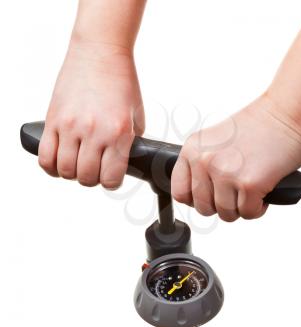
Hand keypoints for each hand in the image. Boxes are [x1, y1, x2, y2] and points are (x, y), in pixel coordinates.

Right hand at [38, 38, 144, 188]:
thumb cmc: (121, 81)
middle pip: (86, 178)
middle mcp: (94, 132)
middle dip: (92, 179)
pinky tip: (59, 160)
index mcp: (119, 132)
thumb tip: (123, 162)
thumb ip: (131, 142)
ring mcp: (71, 126)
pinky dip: (51, 165)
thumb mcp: (137, 115)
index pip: (111, 179)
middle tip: (94, 170)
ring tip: (77, 163)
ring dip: (72, 173)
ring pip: (65, 171)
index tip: (111, 177)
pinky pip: (45, 156)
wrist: (101, 52)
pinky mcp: (53, 119)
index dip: (111, 182)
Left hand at [171, 94, 300, 221]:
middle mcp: (204, 161)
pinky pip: (247, 213)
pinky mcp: (249, 183)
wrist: (286, 112)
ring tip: (250, 192)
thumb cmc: (256, 126)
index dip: (196, 200)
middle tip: (235, 194)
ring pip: (226, 214)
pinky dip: (257, 208)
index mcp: (192, 149)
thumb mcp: (214, 141)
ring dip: (240, 208)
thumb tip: (198, 194)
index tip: (209, 197)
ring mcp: (225, 172)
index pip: (179, 192)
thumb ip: (202, 164)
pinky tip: (262, 194)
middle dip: (221, 206)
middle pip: (203, 208)